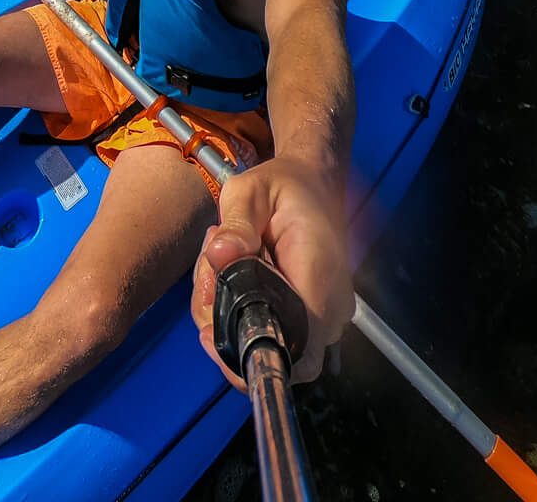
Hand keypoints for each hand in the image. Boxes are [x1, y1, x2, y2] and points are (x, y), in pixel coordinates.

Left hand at [192, 157, 351, 386]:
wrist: (313, 183)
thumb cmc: (285, 186)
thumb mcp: (251, 191)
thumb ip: (236, 222)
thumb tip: (220, 253)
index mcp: (318, 278)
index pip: (296, 351)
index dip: (251, 353)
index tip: (210, 332)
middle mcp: (328, 308)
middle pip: (270, 347)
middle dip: (224, 322)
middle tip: (208, 273)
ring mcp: (323, 316)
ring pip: (264, 339)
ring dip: (226, 310)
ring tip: (219, 259)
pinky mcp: (309, 315)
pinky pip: (268, 327)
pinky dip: (237, 308)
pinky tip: (230, 270)